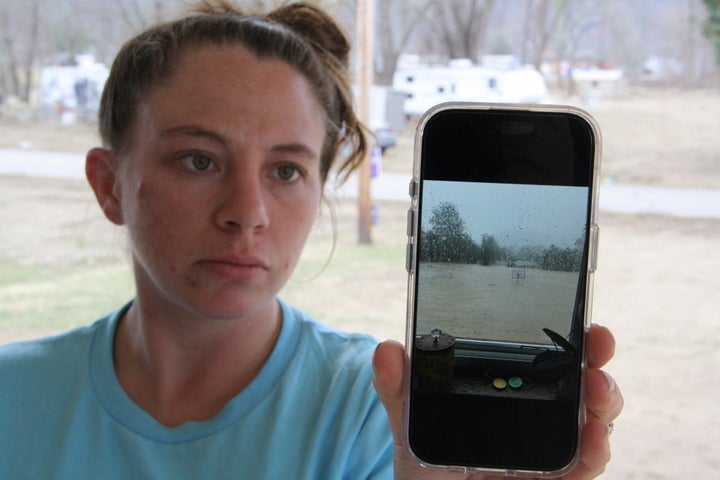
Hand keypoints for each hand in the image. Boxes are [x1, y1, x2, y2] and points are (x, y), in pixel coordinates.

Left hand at [372, 324, 622, 479]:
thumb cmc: (428, 464)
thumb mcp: (410, 424)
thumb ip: (399, 389)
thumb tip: (387, 350)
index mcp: (508, 391)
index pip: (543, 356)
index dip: (565, 335)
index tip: (576, 316)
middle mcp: (537, 416)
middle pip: (579, 380)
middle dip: (595, 357)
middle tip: (597, 342)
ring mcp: (551, 449)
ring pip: (594, 419)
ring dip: (604, 400)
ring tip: (598, 387)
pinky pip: (585, 466)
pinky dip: (596, 451)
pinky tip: (593, 439)